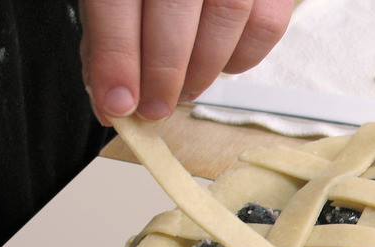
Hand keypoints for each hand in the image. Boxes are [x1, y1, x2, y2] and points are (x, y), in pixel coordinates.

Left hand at [80, 0, 293, 123]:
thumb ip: (109, 38)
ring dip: (202, 71)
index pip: (117, 3)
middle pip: (173, 13)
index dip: (117, 58)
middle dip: (162, 75)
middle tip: (154, 109)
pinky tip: (219, 64)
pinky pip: (264, 25)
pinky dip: (241, 58)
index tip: (118, 103)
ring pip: (225, 16)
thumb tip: (114, 100)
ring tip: (184, 91)